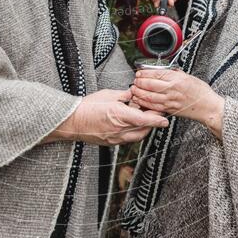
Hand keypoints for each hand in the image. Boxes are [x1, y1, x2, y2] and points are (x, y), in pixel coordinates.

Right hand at [41, 88, 168, 145]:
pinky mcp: (111, 142)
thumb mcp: (108, 95)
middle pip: (144, 129)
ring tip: (144, 117)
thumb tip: (133, 94)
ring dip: (144, 128)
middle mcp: (119, 130)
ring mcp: (115, 138)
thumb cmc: (87, 107)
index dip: (157, 120)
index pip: (144, 120)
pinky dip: (134, 132)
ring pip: (137, 136)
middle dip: (152, 122)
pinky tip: (132, 124)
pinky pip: (128, 139)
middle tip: (156, 113)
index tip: (166, 120)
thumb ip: (123, 95)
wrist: (72, 121)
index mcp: (119, 115)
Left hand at [131, 69, 224, 139]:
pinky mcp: (170, 110)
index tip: (139, 72)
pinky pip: (154, 106)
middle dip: (139, 82)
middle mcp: (172, 90)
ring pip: (149, 97)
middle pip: (150, 85)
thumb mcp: (188, 76)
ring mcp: (170, 101)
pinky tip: (139, 100)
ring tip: (133, 90)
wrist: (208, 106)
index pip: (156, 74)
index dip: (145, 73)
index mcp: (176, 79)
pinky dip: (144, 103)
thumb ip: (174, 73)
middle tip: (134, 80)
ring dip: (139, 93)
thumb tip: (162, 70)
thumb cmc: (201, 91)